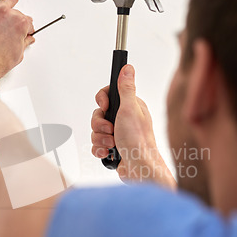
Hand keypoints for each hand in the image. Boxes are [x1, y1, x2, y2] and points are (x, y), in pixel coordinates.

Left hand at [0, 0, 34, 78]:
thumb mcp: (17, 55)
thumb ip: (24, 43)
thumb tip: (27, 40)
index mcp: (20, 24)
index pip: (27, 22)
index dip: (27, 28)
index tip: (26, 31)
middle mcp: (7, 14)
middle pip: (15, 12)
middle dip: (17, 18)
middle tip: (15, 23)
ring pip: (2, 3)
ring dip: (8, 2)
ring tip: (11, 1)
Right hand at [91, 64, 175, 187]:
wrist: (140, 168)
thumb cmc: (138, 141)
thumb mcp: (130, 109)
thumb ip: (126, 88)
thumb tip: (127, 68)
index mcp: (130, 107)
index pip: (109, 95)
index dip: (102, 101)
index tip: (105, 108)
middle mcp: (124, 119)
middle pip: (98, 114)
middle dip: (100, 125)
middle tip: (110, 130)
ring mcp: (118, 134)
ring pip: (96, 131)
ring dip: (101, 139)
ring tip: (112, 144)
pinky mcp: (113, 147)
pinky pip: (97, 144)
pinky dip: (100, 149)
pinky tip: (109, 152)